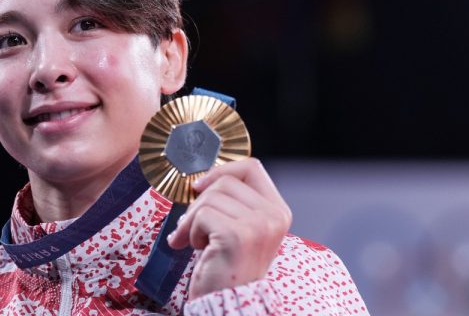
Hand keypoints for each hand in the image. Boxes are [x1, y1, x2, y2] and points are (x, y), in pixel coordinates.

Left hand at [167, 157, 291, 298]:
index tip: (200, 187)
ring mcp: (259, 225)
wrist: (227, 305)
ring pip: (209, 196)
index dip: (221, 171)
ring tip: (200, 243)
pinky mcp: (238, 236)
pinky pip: (201, 215)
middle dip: (200, 203)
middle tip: (196, 229)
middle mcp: (274, 216)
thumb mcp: (240, 228)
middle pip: (225, 181)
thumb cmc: (228, 268)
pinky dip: (189, 232)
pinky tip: (200, 250)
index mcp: (278, 211)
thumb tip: (202, 178)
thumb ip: (233, 202)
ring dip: (193, 220)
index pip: (251, 167)